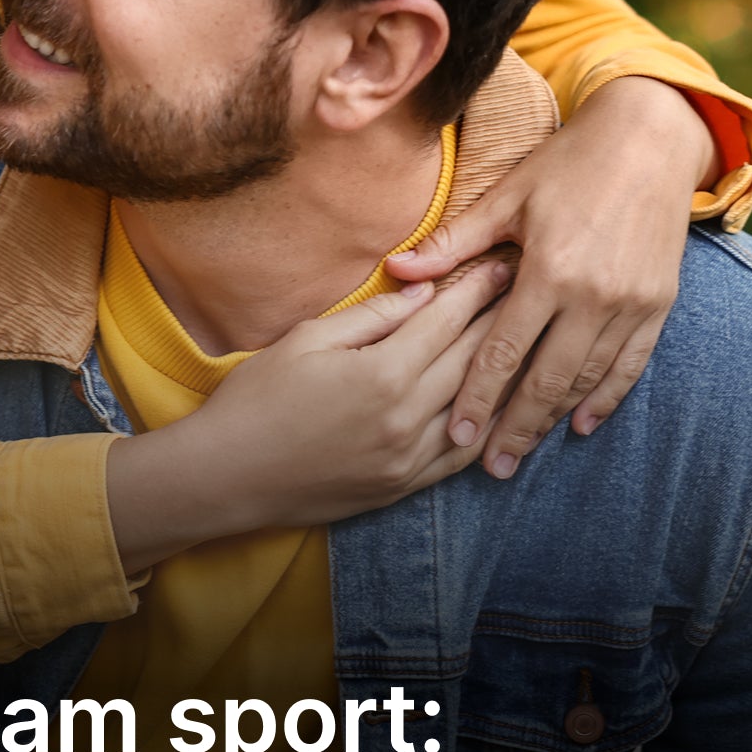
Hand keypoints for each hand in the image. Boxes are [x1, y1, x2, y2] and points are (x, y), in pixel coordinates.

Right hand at [107, 259, 510, 571]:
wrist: (225, 476)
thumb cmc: (255, 399)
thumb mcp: (305, 340)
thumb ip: (371, 317)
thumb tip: (422, 295)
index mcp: (382, 373)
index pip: (446, 321)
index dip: (476, 289)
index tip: (500, 264)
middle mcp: (407, 418)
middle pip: (471, 361)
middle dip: (501, 320)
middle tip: (525, 291)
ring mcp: (409, 459)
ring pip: (477, 411)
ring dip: (505, 376)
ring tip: (526, 345)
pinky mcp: (402, 487)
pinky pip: (461, 456)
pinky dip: (486, 428)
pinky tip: (499, 408)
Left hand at [385, 76, 714, 476]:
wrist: (650, 140)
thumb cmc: (566, 164)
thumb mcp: (506, 196)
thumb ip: (454, 242)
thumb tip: (397, 269)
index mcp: (550, 270)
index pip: (505, 350)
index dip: (479, 396)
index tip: (457, 436)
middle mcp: (595, 294)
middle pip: (548, 379)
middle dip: (515, 427)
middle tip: (489, 468)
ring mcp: (633, 303)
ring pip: (588, 378)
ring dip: (554, 419)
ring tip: (522, 452)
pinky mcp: (660, 304)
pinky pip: (632, 363)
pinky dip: (607, 397)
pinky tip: (581, 423)